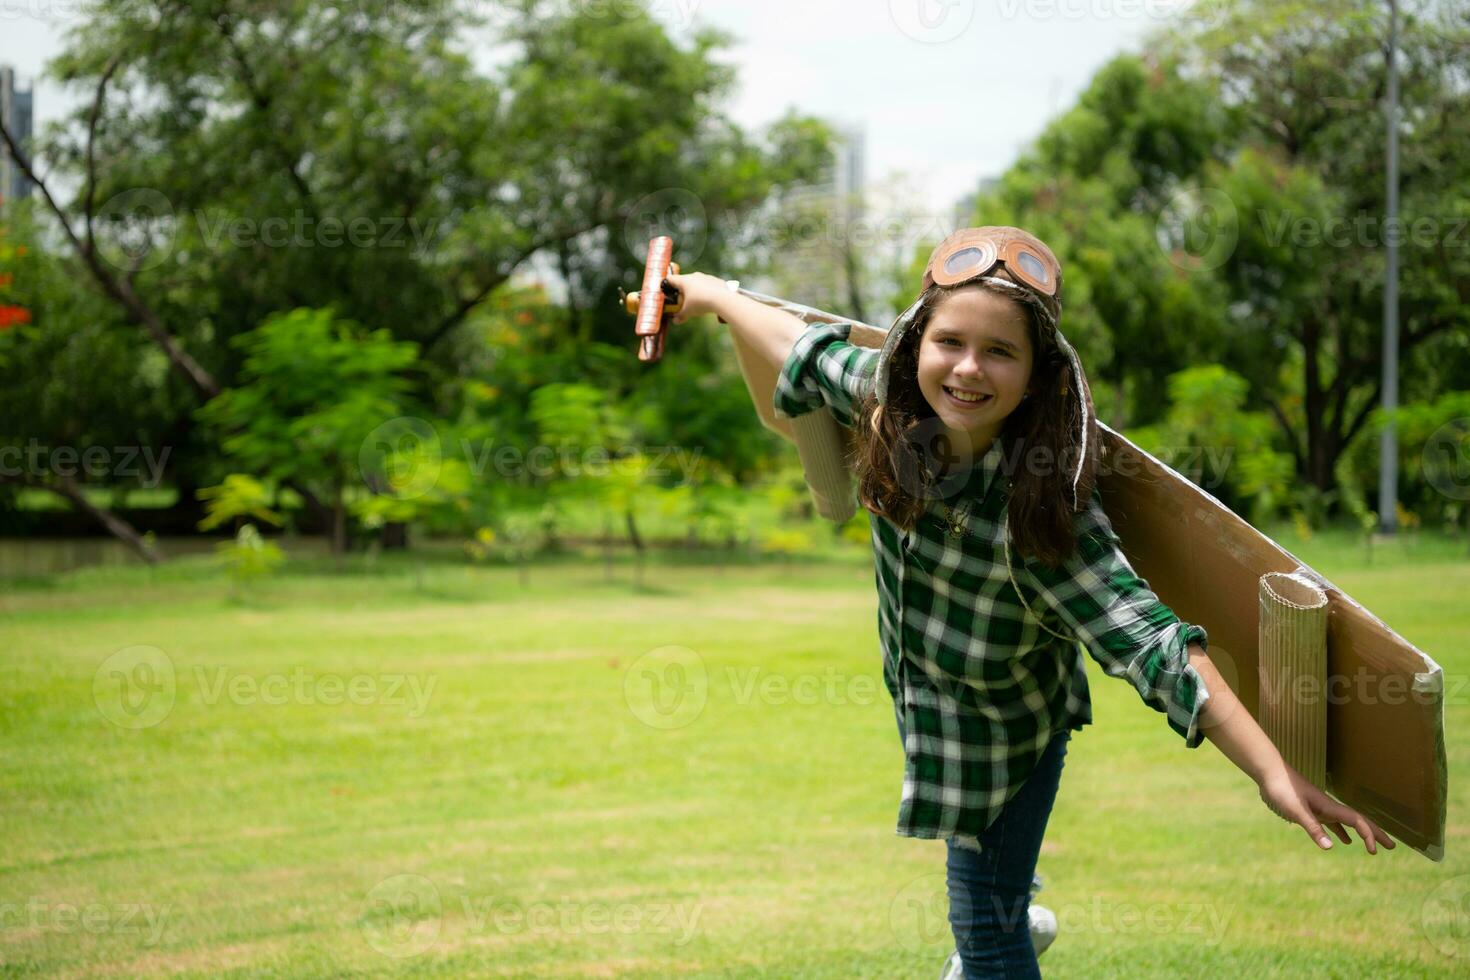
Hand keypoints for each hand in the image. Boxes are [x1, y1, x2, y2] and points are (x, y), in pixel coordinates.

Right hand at [664, 271, 731, 324]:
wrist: (722, 299)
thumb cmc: (701, 303)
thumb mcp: (688, 312)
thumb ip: (680, 316)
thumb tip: (675, 321)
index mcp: (684, 280)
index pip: (670, 279)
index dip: (667, 285)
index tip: (666, 291)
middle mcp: (694, 276)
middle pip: (684, 281)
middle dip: (682, 291)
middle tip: (682, 301)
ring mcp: (706, 277)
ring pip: (697, 282)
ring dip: (695, 290)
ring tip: (697, 302)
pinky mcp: (716, 280)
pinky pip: (709, 285)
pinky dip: (707, 292)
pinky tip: (709, 301)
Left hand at [1257, 762, 1396, 854]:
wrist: (1269, 771)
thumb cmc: (1282, 789)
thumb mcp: (1296, 811)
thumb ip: (1313, 827)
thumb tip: (1330, 848)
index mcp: (1329, 807)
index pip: (1357, 822)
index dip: (1369, 835)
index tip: (1375, 851)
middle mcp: (1329, 807)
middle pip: (1359, 821)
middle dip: (1376, 833)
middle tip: (1392, 846)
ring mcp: (1321, 808)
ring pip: (1348, 823)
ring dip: (1362, 833)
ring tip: (1373, 846)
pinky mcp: (1311, 809)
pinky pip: (1333, 823)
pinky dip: (1341, 832)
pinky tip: (1343, 841)